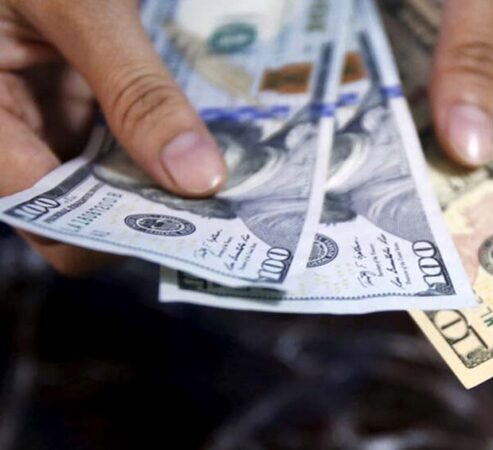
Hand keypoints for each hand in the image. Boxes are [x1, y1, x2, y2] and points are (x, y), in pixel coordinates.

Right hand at [0, 0, 227, 274]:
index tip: (195, 222)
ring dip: (156, 184)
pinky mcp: (62, 110)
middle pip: (71, 213)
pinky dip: (152, 150)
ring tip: (219, 176)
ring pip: (99, 187)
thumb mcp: (76, 5)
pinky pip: (109, 152)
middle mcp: (1, 134)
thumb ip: (136, 90)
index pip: (40, 209)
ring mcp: (34, 123)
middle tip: (218, 198)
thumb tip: (200, 176)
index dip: (116, 227)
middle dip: (144, 210)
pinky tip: (194, 143)